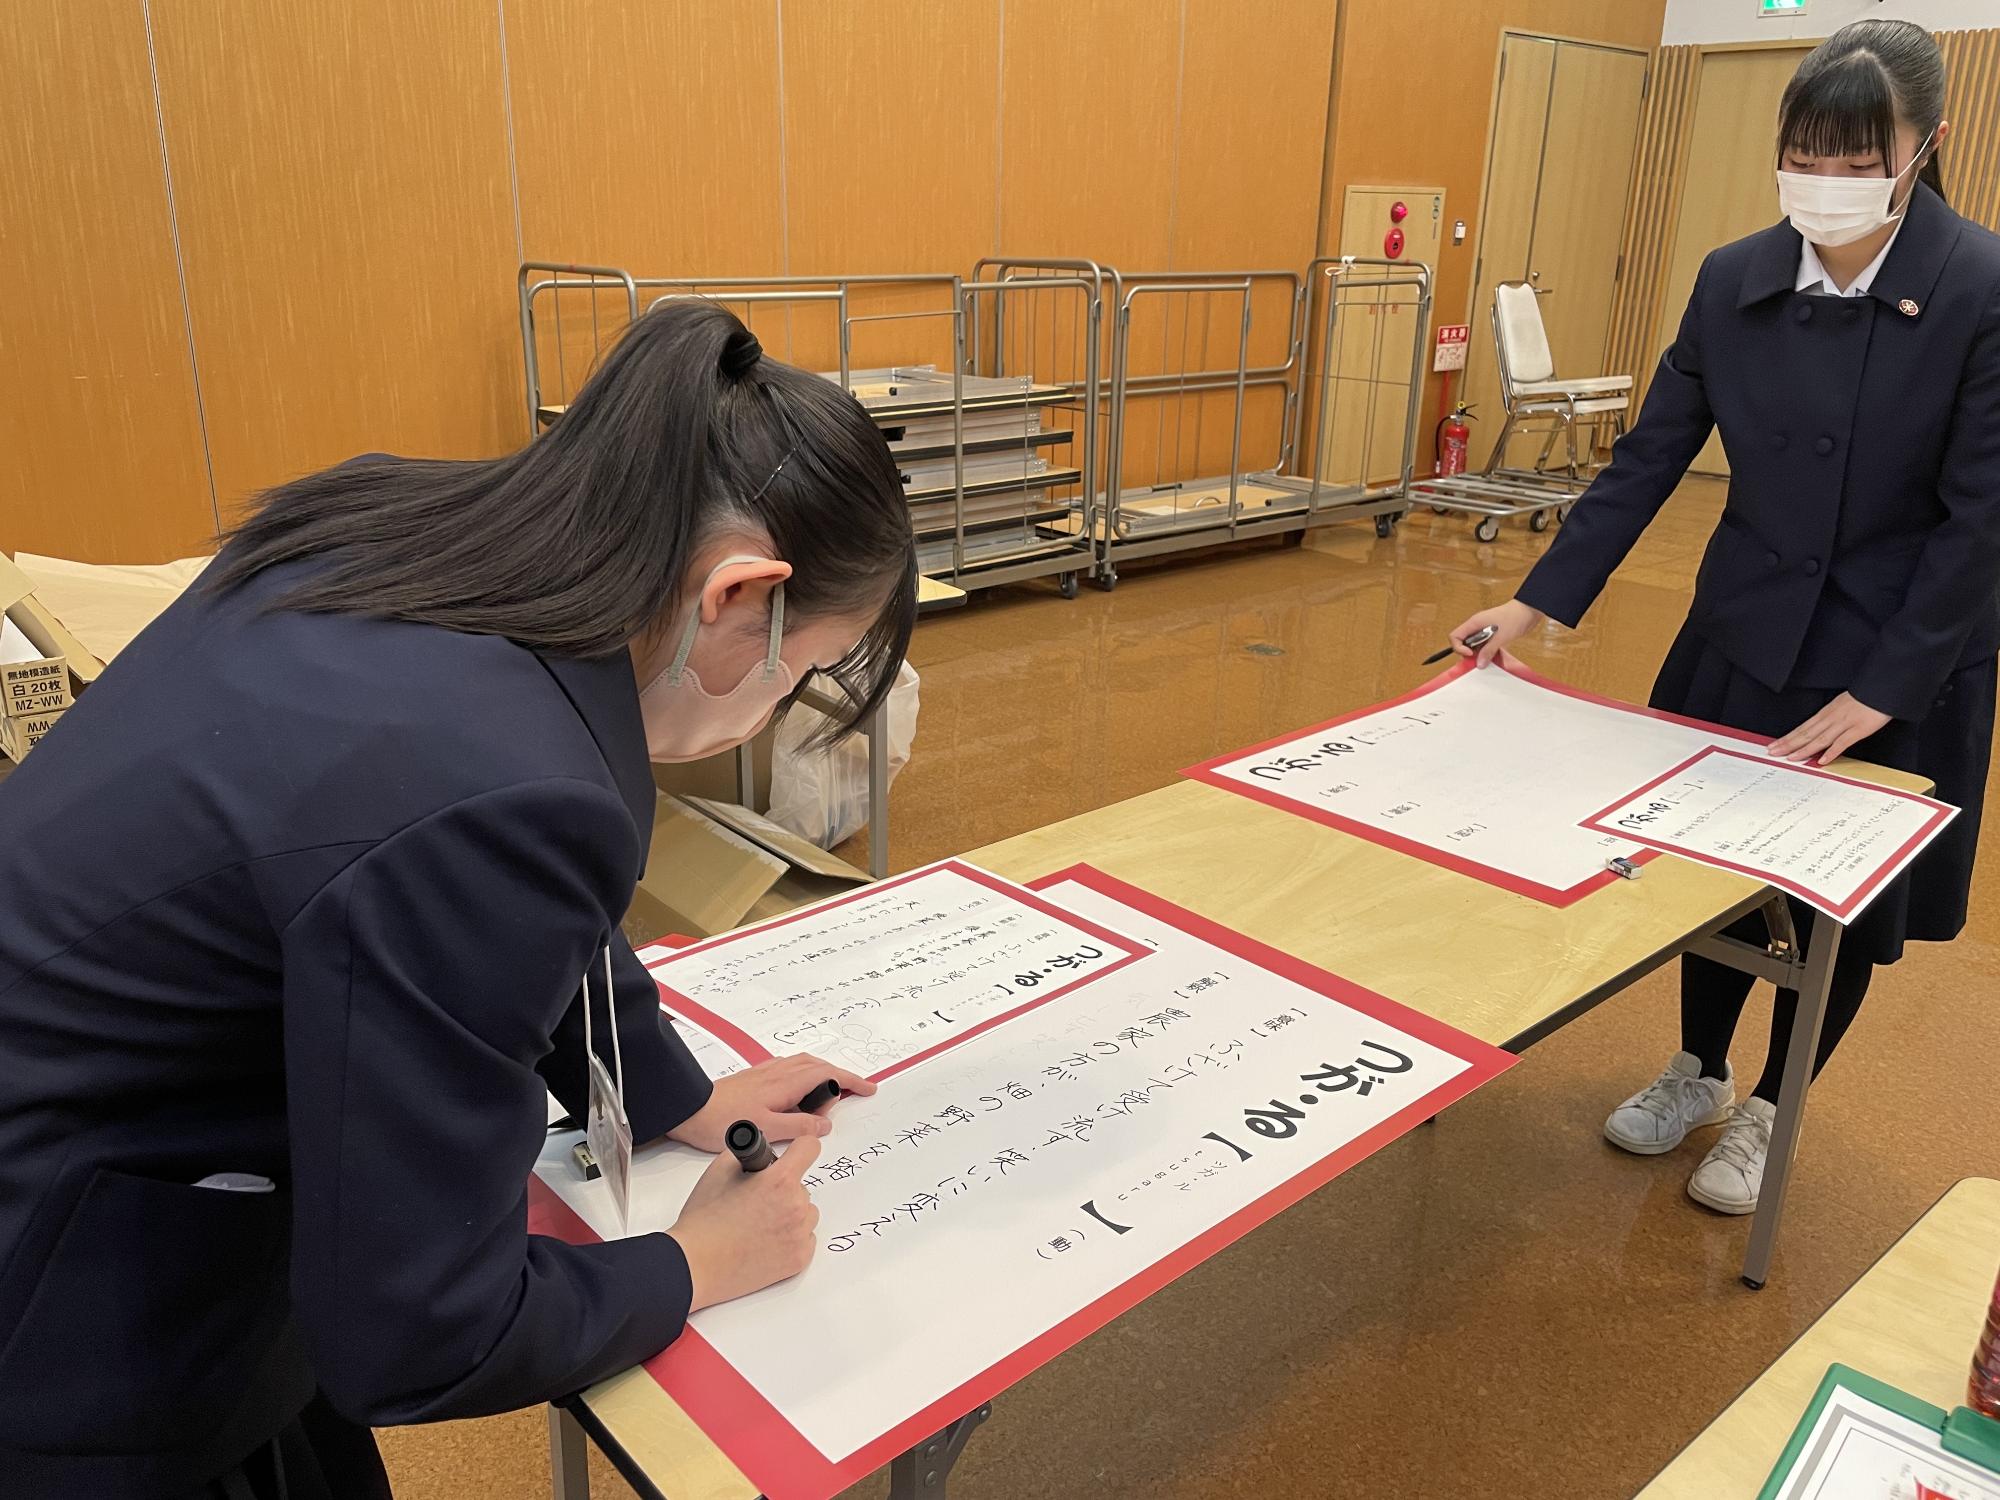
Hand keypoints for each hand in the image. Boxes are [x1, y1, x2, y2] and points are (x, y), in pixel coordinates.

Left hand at [667, 1053, 875, 1151]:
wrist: (690, 1108)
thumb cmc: (723, 1121)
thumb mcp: (767, 1131)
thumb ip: (799, 1126)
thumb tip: (825, 1124)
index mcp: (786, 1083)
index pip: (828, 1075)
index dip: (851, 1081)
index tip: (868, 1089)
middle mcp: (778, 1072)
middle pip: (819, 1066)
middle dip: (840, 1078)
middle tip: (851, 1097)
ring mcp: (766, 1073)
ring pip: (805, 1066)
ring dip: (823, 1076)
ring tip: (828, 1099)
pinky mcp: (756, 1077)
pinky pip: (791, 1069)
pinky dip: (806, 1076)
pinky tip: (800, 1094)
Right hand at [669, 1134, 820, 1311]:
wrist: (696, 1265)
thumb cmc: (704, 1221)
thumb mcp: (720, 1170)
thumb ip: (749, 1153)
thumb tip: (763, 1153)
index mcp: (780, 1181)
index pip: (810, 1148)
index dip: (799, 1149)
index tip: (793, 1155)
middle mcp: (796, 1207)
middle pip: (803, 1187)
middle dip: (785, 1189)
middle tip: (758, 1201)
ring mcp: (799, 1235)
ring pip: (807, 1213)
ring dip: (791, 1214)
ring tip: (760, 1223)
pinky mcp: (799, 1259)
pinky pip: (805, 1238)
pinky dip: (791, 1237)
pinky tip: (765, 1240)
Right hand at [1447, 598, 1546, 666]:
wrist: (1529, 611)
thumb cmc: (1514, 617)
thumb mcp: (1500, 637)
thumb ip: (1488, 651)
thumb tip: (1479, 663)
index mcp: (1474, 623)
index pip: (1455, 636)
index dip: (1459, 647)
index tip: (1471, 654)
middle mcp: (1476, 626)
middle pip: (1464, 642)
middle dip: (1470, 653)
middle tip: (1480, 658)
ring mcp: (1484, 630)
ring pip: (1474, 645)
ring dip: (1480, 653)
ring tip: (1490, 656)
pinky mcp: (1492, 634)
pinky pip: (1484, 645)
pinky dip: (1487, 651)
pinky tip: (1496, 654)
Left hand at [1767, 692, 1890, 765]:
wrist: (1881, 687)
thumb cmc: (1864, 696)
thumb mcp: (1842, 704)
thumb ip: (1831, 716)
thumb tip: (1820, 728)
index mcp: (1826, 712)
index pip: (1802, 727)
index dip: (1787, 737)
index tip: (1774, 744)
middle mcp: (1831, 717)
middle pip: (1806, 733)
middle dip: (1788, 744)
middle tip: (1772, 752)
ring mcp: (1844, 723)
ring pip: (1819, 738)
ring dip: (1803, 749)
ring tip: (1790, 758)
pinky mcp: (1858, 729)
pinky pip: (1842, 742)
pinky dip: (1831, 752)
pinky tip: (1821, 760)